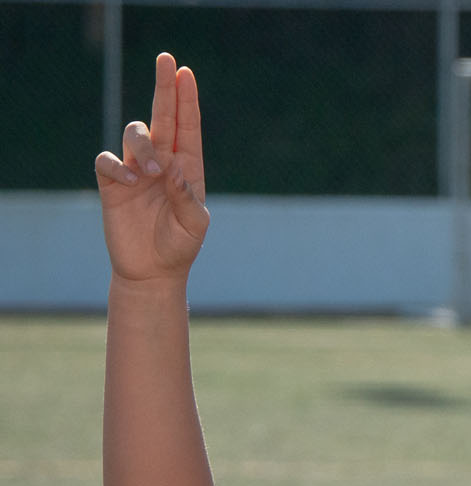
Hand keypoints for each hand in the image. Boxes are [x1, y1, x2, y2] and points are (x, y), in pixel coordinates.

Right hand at [94, 53, 208, 283]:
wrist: (153, 271)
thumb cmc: (180, 247)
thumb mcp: (194, 225)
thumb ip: (187, 197)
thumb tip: (173, 167)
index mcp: (187, 168)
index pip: (188, 127)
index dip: (186, 100)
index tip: (186, 73)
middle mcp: (162, 162)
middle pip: (162, 116)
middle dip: (164, 87)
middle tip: (167, 59)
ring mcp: (136, 170)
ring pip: (135, 133)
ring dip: (144, 144)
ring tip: (154, 172)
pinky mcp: (113, 183)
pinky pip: (108, 160)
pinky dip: (117, 165)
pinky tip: (130, 181)